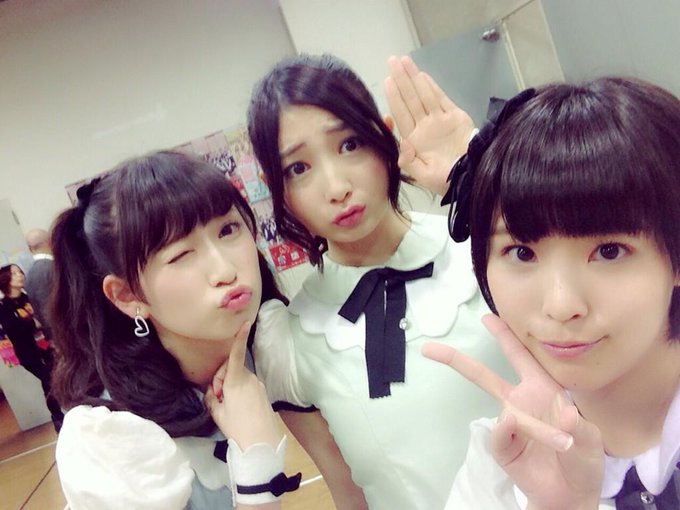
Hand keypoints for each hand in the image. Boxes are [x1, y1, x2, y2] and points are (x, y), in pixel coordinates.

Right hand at [205, 321, 281, 449]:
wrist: (261, 443)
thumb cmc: (236, 427)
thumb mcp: (216, 412)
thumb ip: (211, 397)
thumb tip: (213, 391)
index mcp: (236, 381)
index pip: (236, 355)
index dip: (238, 338)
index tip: (245, 323)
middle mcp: (249, 379)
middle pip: (230, 370)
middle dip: (221, 380)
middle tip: (219, 399)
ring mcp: (258, 385)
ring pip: (239, 378)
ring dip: (231, 387)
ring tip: (229, 407)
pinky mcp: (263, 393)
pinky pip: (247, 386)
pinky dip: (240, 393)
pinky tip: (239, 409)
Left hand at [384, 55, 474, 195]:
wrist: (471, 177)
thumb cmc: (447, 179)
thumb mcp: (424, 176)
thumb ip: (409, 162)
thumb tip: (403, 144)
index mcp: (414, 140)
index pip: (402, 114)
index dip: (395, 97)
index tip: (388, 81)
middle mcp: (425, 127)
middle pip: (410, 99)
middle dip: (402, 80)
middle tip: (393, 61)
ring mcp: (439, 121)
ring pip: (424, 96)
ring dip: (414, 78)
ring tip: (405, 62)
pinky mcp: (455, 117)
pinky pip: (441, 99)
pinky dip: (432, 87)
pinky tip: (423, 76)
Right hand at [422, 314, 603, 509]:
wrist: (571, 497)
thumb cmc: (582, 461)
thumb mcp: (592, 442)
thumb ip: (580, 427)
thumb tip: (564, 412)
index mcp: (542, 389)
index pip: (521, 357)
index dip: (505, 336)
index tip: (487, 316)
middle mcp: (520, 403)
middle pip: (483, 377)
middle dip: (456, 360)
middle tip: (429, 349)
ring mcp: (509, 426)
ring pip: (501, 415)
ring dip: (535, 428)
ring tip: (565, 444)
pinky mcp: (503, 449)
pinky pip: (501, 437)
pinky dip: (516, 439)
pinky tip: (534, 445)